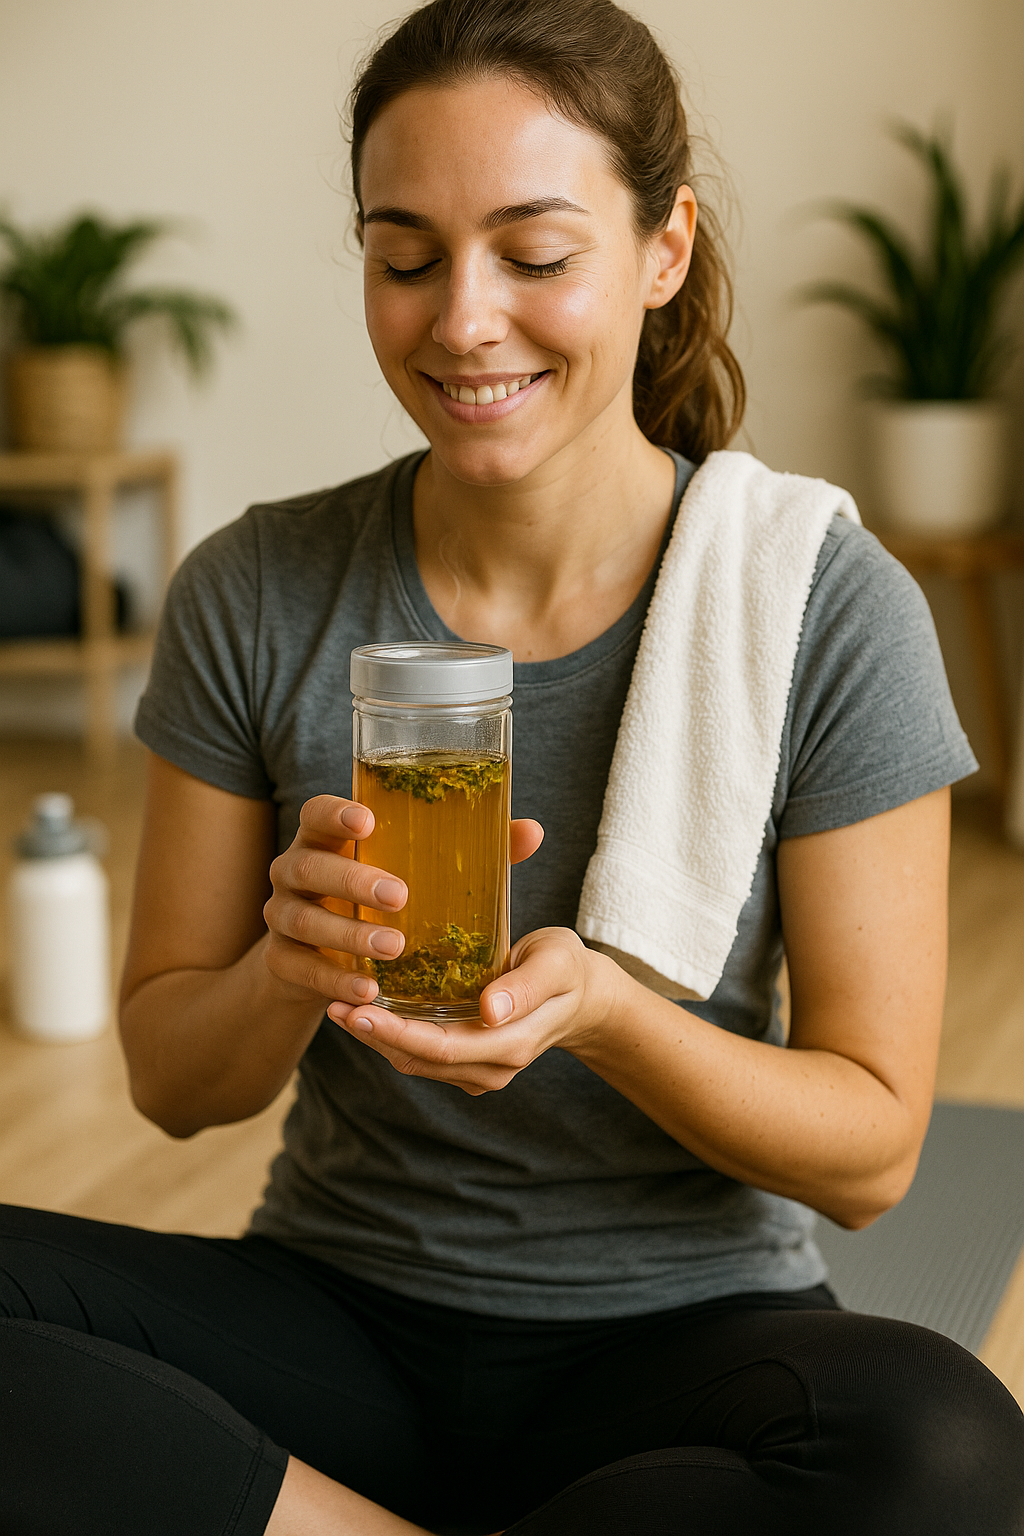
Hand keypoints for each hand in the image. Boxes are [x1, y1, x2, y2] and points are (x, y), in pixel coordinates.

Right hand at [262, 795, 543, 1013]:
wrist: (324, 959)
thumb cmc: (381, 898)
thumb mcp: (416, 870)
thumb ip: (469, 849)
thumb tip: (532, 831)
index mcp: (325, 838)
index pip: (316, 812)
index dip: (336, 812)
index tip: (369, 819)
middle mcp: (295, 871)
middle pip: (308, 866)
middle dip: (352, 881)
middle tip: (400, 896)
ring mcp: (282, 917)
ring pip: (302, 921)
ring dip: (348, 935)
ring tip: (393, 949)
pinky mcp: (281, 962)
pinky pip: (300, 970)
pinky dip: (334, 981)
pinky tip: (367, 991)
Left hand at [326, 926, 627, 1093]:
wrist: (582, 996)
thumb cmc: (567, 968)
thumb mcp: (557, 963)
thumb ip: (527, 986)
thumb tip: (490, 1010)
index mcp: (510, 1043)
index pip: (442, 1047)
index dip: (397, 1033)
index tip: (359, 1011)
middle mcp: (491, 1067)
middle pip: (420, 1059)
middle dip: (374, 1036)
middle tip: (334, 1007)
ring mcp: (478, 1070)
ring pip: (416, 1061)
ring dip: (377, 1039)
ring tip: (339, 1007)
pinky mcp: (467, 1061)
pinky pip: (423, 1055)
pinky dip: (393, 1036)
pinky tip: (368, 1010)